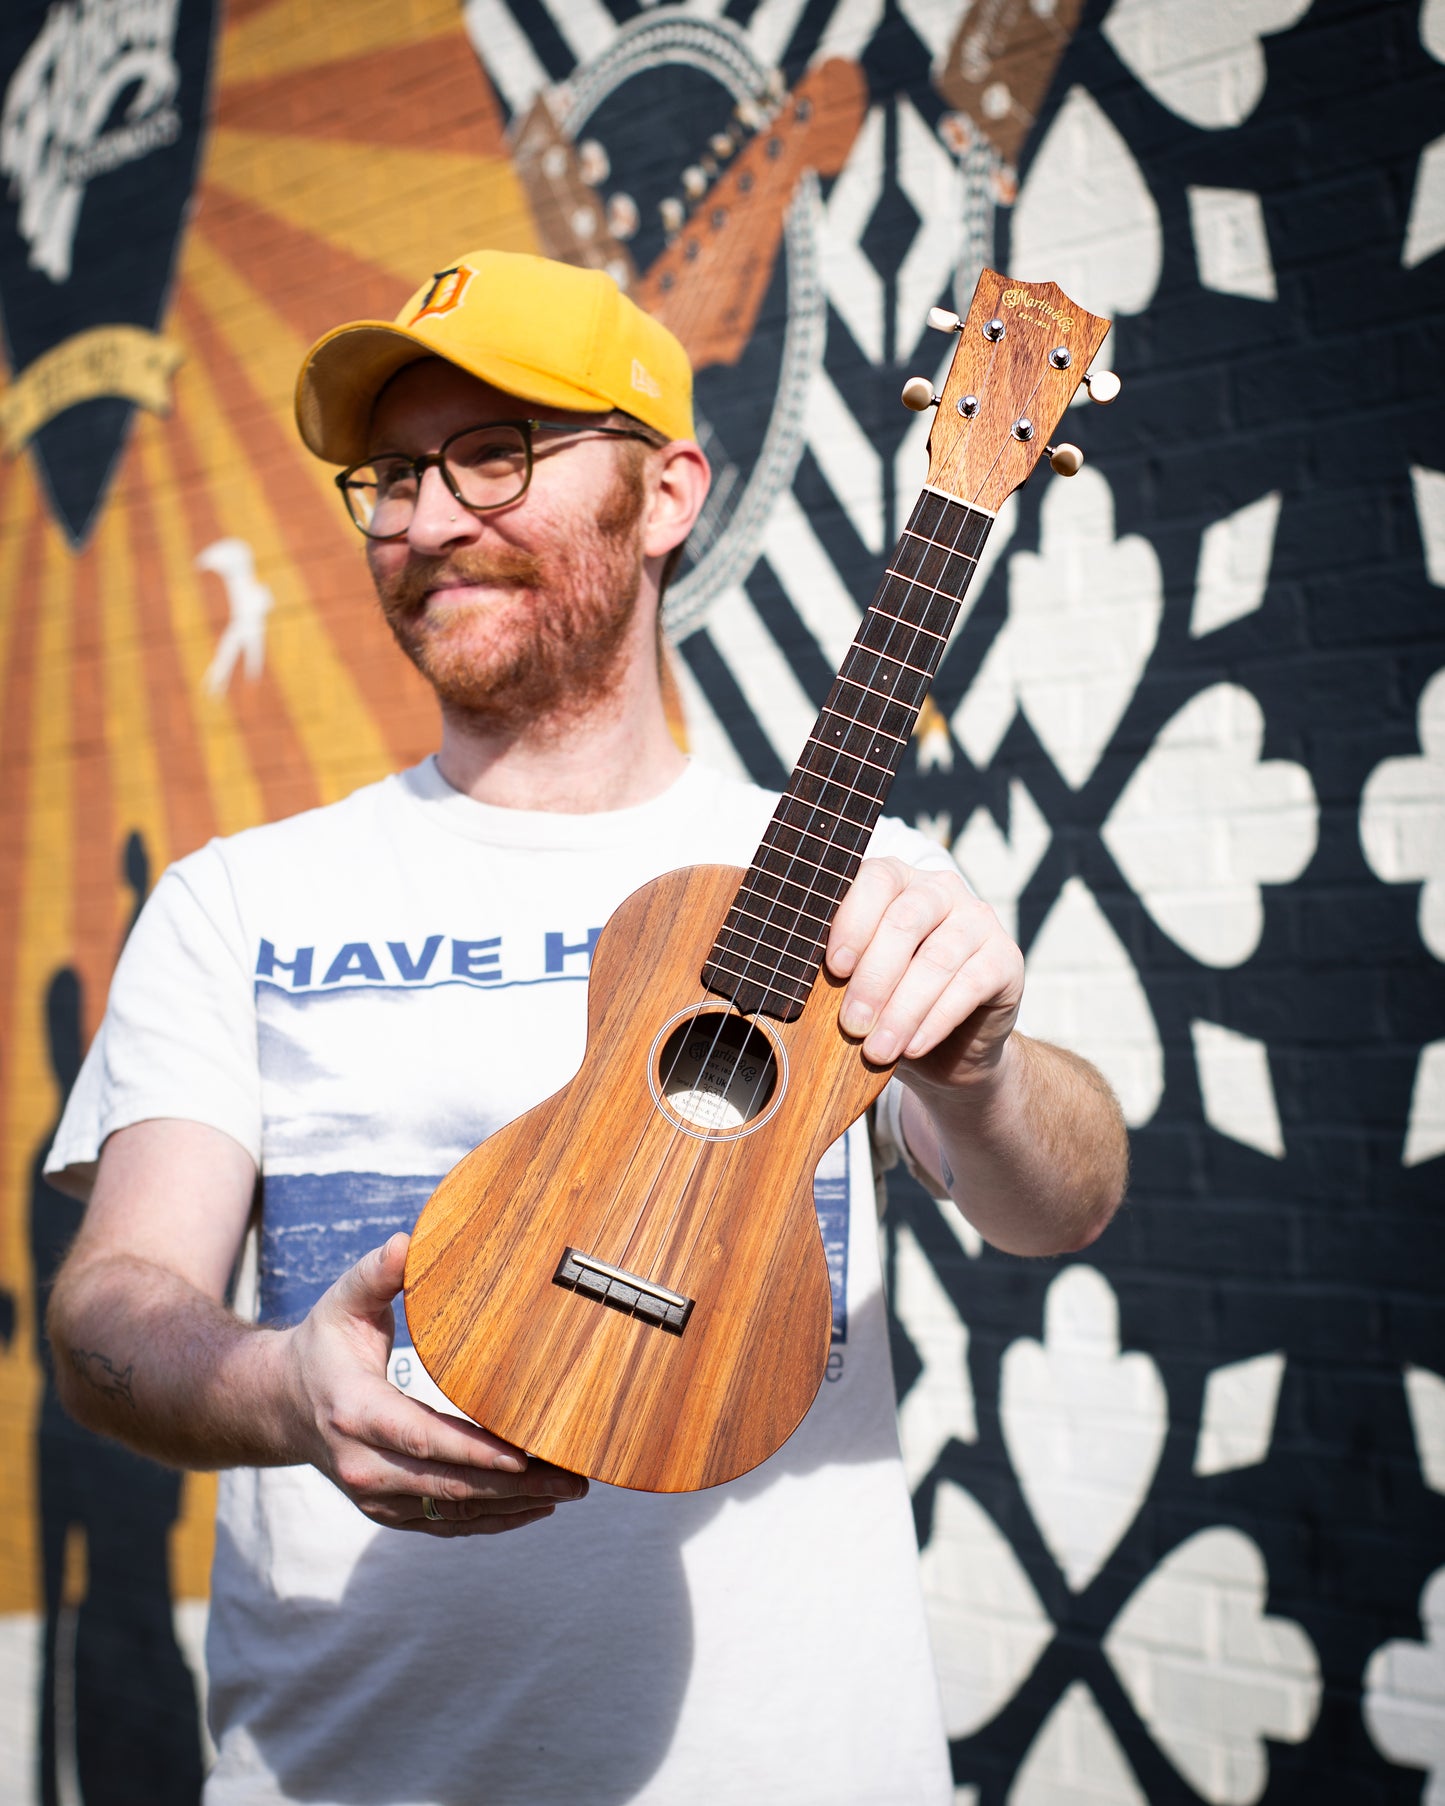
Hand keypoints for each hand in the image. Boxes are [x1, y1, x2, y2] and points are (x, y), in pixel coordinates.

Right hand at [282, 1233, 586, 1535]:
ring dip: (513, 1506)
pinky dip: (491, 1520)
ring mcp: (374, 1495)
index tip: (525, 1455)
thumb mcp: (342, 1302)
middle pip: (448, 1485)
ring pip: (452, 1511)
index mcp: (354, 1411)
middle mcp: (363, 1464)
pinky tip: (534, 1508)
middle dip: (514, 1486)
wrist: (281, 1404)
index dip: (474, 1451)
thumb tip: (407, 1241)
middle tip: (573, 1480)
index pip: (422, 1439)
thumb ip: (376, 1274)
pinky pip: (445, 1524)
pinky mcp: (387, 1511)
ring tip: (568, 1491)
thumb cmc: (324, 1344)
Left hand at [826, 857, 1023, 1090]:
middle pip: (905, 921)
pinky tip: (912, 1046)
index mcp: (897, 882)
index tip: (833, 968)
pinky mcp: (1007, 958)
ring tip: (876, 1050)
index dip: (852, 921)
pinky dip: (935, 1020)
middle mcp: (940, 890)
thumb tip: (801, 978)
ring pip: (937, 959)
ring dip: (902, 1009)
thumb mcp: (858, 984)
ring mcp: (978, 920)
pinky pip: (970, 985)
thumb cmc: (889, 1006)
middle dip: (873, 978)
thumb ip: (840, 970)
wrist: (950, 1050)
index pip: (875, 880)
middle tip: (851, 1025)